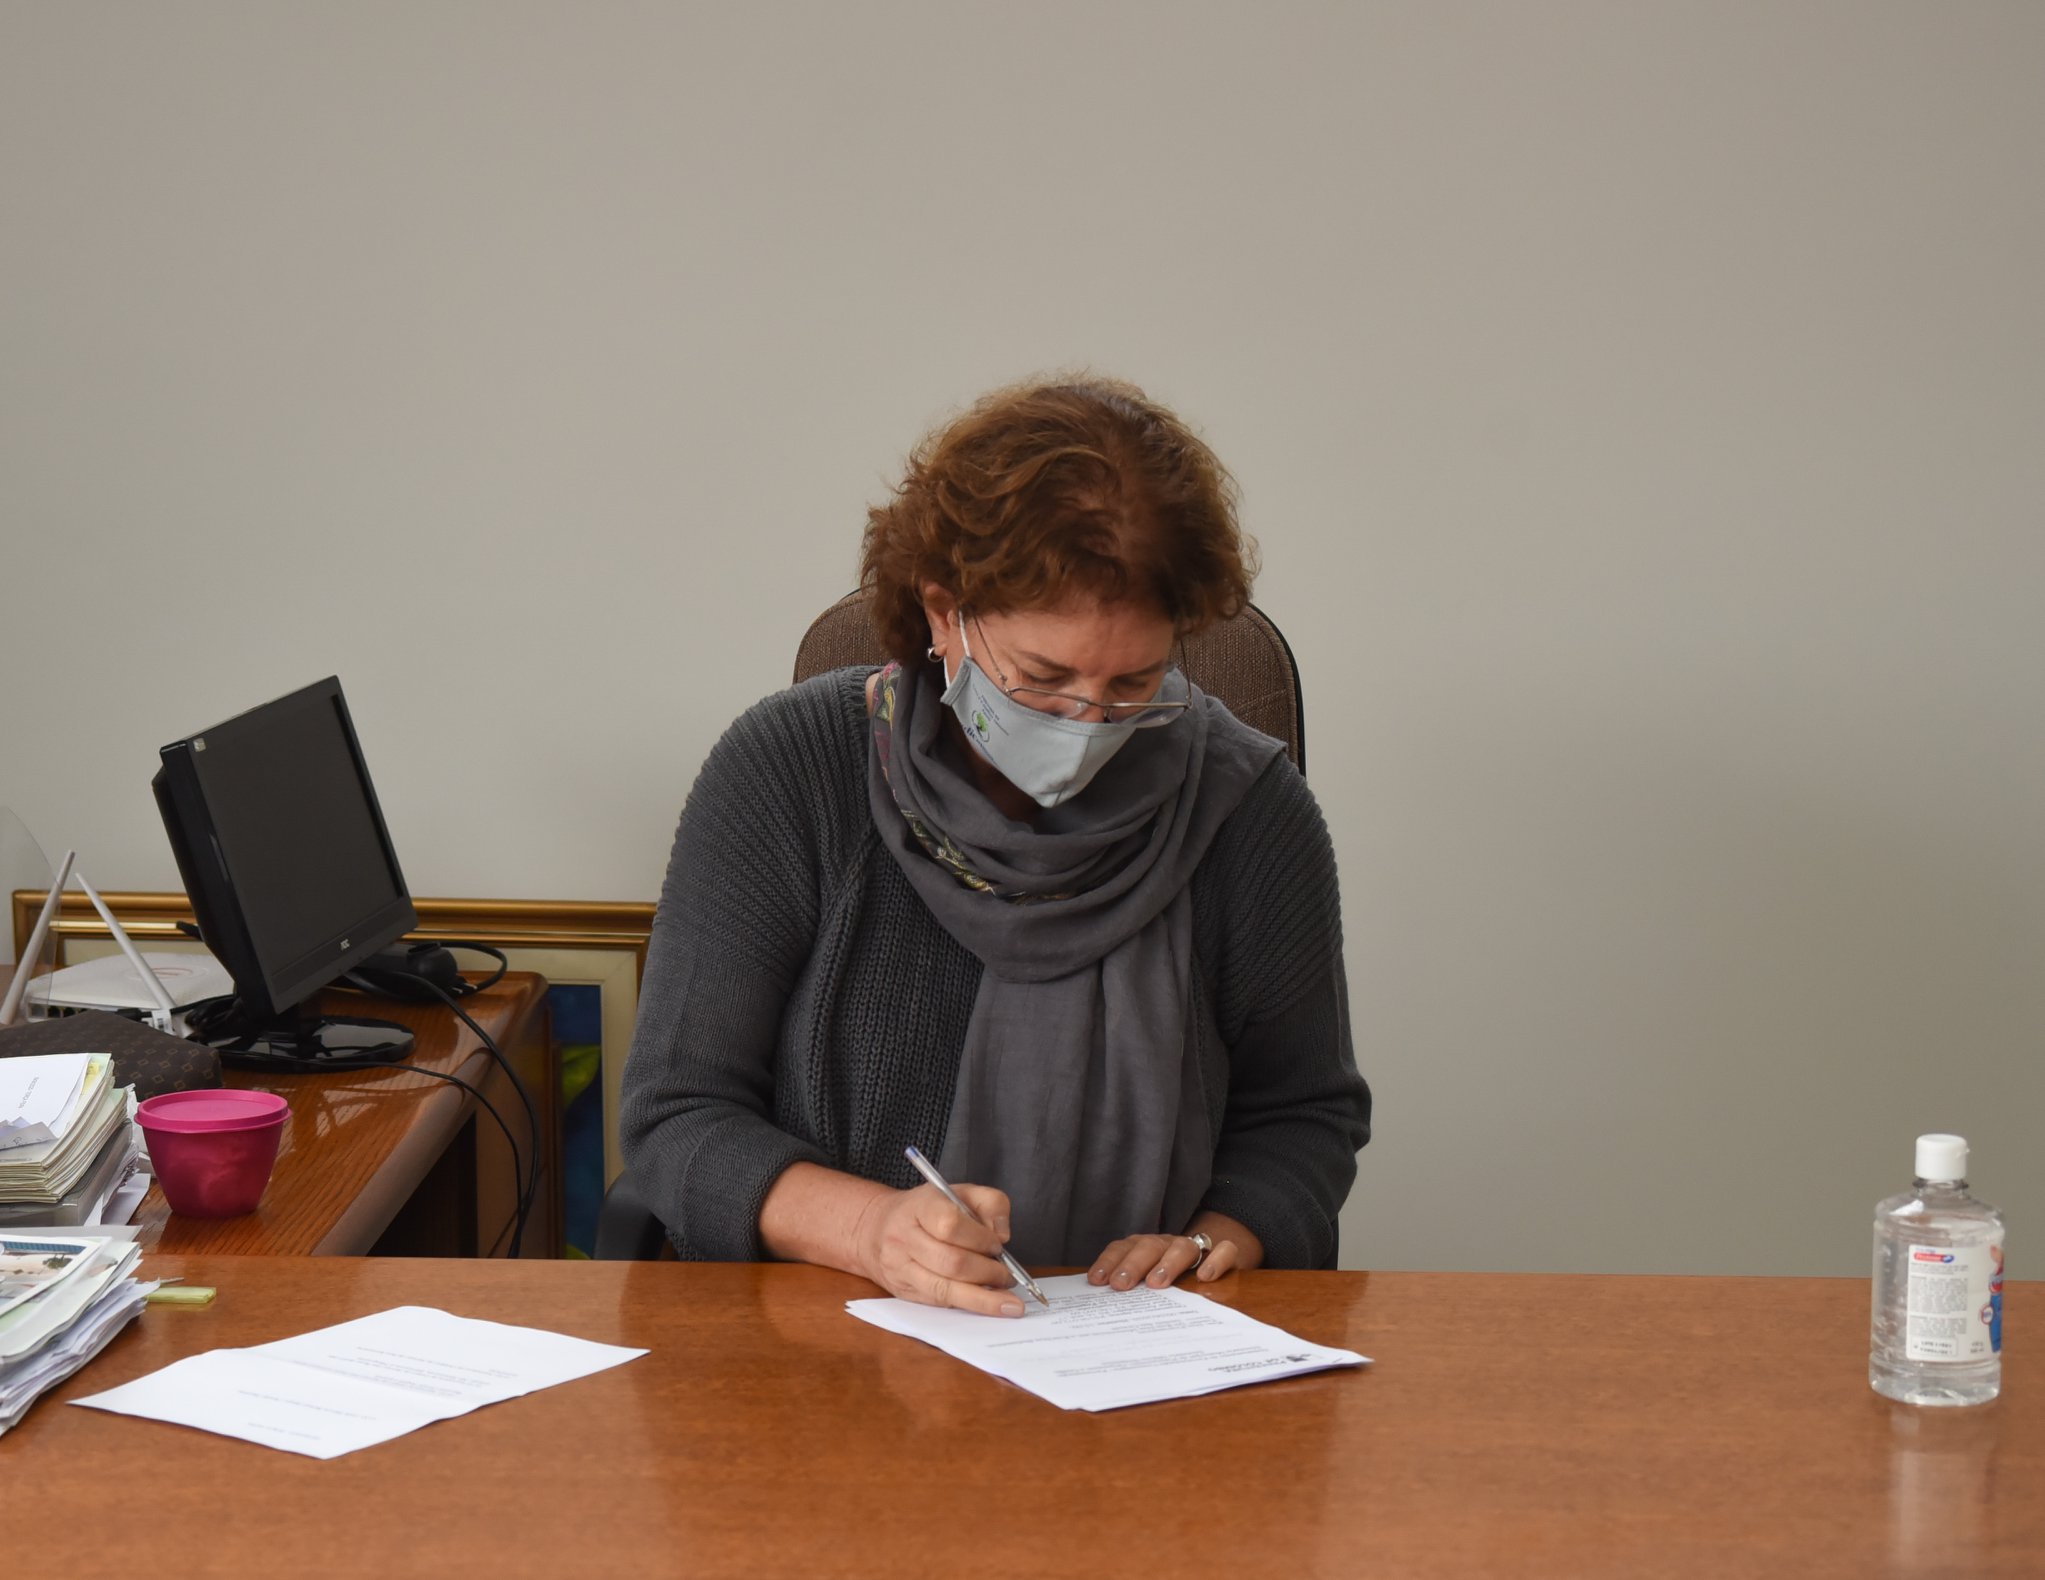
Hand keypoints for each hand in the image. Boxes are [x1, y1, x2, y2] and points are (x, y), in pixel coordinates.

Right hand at [852, 1181, 1025, 1316]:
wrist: (876, 1229)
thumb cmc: (925, 1210)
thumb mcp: (959, 1192)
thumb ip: (990, 1203)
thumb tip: (1002, 1234)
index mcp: (919, 1207)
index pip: (951, 1225)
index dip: (980, 1239)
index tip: (998, 1245)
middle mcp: (904, 1238)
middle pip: (951, 1263)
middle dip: (987, 1273)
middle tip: (1008, 1276)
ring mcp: (900, 1268)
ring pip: (944, 1290)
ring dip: (982, 1298)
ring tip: (1006, 1300)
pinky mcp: (903, 1291)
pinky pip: (938, 1304)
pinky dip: (966, 1305)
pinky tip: (985, 1303)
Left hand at [1088, 1214, 1258, 1290]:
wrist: (1217, 1256)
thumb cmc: (1172, 1276)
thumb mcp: (1149, 1281)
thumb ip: (1130, 1287)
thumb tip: (1100, 1304)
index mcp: (1145, 1247)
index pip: (1123, 1247)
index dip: (1109, 1261)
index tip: (1097, 1280)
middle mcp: (1168, 1244)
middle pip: (1149, 1246)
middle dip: (1133, 1264)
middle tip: (1120, 1284)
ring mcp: (1196, 1248)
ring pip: (1182, 1247)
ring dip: (1168, 1263)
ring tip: (1157, 1282)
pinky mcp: (1226, 1254)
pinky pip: (1223, 1250)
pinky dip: (1215, 1261)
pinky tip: (1205, 1277)